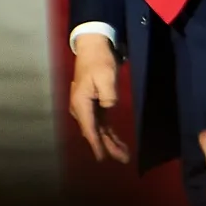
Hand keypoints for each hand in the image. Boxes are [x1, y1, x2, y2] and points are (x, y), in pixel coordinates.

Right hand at [69, 35, 128, 163]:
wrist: (93, 47)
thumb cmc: (99, 61)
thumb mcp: (106, 76)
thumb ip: (108, 95)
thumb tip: (108, 107)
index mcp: (81, 102)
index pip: (89, 128)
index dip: (96, 145)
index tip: (102, 158)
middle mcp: (81, 108)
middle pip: (94, 132)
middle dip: (108, 147)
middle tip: (124, 159)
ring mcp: (87, 107)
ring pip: (98, 130)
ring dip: (110, 142)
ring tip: (124, 155)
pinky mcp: (94, 105)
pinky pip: (101, 123)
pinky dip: (109, 133)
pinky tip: (117, 142)